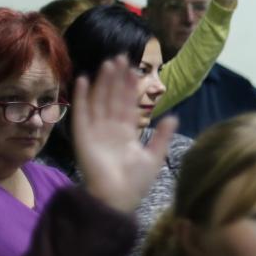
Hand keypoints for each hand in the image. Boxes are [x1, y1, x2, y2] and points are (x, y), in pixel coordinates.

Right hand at [73, 58, 178, 214]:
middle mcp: (110, 130)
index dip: (130, 88)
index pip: (128, 105)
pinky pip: (81, 112)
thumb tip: (173, 116)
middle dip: (116, 79)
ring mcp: (95, 131)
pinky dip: (81, 96)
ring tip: (107, 63)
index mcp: (126, 134)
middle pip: (113, 98)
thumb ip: (161, 136)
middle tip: (120, 57)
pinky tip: (83, 79)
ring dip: (102, 82)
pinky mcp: (82, 136)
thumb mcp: (154, 157)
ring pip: (99, 100)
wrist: (117, 198)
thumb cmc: (136, 183)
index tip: (134, 70)